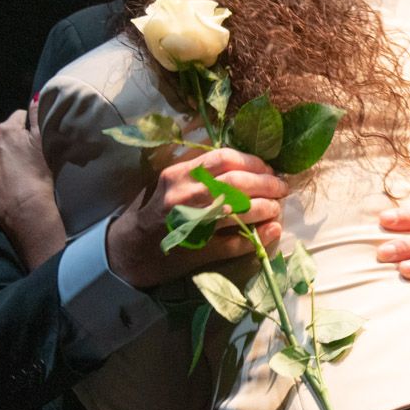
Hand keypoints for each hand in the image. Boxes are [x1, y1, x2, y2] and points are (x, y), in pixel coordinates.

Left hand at [0, 105, 62, 269]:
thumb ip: (38, 116)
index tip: (33, 143)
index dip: (27, 129)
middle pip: (1, 139)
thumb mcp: (44, 143)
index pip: (17, 119)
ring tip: (13, 177)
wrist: (27, 211)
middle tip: (25, 162)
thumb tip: (36, 96)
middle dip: (11, 146)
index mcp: (5, 131)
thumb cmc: (39, 176)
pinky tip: (3, 187)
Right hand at [105, 148, 286, 288]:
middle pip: (237, 183)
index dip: (252, 161)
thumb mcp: (169, 181)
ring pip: (239, 211)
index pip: (224, 158)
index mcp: (178, 174)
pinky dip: (257, 236)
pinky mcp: (198, 251)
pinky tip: (272, 231)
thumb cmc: (152, 211)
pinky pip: (235, 242)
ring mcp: (193, 224)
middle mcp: (185, 196)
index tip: (267, 167)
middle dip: (266, 183)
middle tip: (281, 187)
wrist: (129, 251)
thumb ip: (198, 168)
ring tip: (277, 208)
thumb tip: (239, 158)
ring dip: (266, 208)